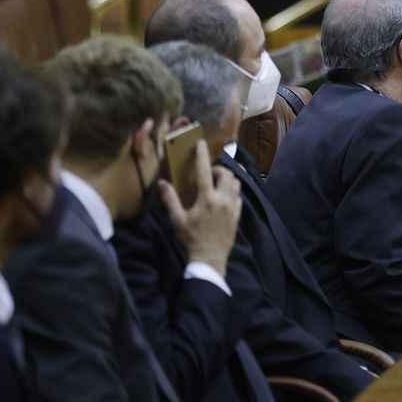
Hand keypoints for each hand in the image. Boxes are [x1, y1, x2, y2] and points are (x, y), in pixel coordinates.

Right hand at [162, 141, 241, 275]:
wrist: (210, 257)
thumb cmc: (191, 238)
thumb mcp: (177, 219)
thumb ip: (170, 199)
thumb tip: (162, 183)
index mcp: (207, 199)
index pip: (205, 171)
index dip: (202, 155)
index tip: (201, 144)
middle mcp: (223, 200)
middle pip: (226, 174)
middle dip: (218, 169)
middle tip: (209, 173)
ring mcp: (233, 207)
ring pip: (236, 184)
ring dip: (228, 179)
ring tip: (217, 183)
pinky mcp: (238, 215)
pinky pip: (239, 197)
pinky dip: (232, 192)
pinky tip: (224, 198)